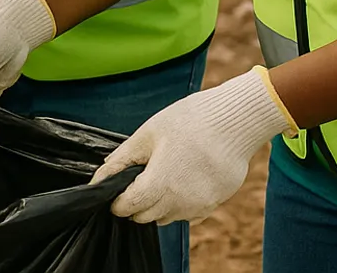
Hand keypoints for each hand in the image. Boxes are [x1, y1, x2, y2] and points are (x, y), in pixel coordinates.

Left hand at [90, 67, 294, 225]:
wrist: (235, 120)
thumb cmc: (190, 120)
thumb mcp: (149, 133)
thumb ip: (122, 159)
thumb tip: (101, 176)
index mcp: (160, 183)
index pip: (129, 207)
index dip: (117, 201)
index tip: (115, 192)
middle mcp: (180, 201)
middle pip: (146, 216)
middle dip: (136, 203)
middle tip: (138, 179)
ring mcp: (199, 205)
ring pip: (167, 217)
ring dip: (158, 204)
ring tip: (163, 174)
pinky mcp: (214, 204)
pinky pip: (188, 213)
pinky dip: (179, 203)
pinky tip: (183, 178)